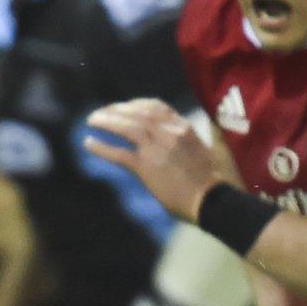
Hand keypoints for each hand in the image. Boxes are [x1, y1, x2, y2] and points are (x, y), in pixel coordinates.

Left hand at [84, 99, 221, 221]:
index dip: (137, 104)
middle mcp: (168, 133)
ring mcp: (156, 149)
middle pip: (137, 113)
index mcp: (183, 128)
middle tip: (102, 112)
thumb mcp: (215, 149)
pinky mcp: (146, 168)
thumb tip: (210, 123)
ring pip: (126, 127)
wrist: (213, 201)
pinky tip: (88, 143)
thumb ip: (205, 134)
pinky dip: (101, 147)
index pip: (156, 107)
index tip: (126, 106)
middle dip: (117, 110)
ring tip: (92, 120)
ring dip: (106, 121)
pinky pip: (119, 154)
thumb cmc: (217, 180)